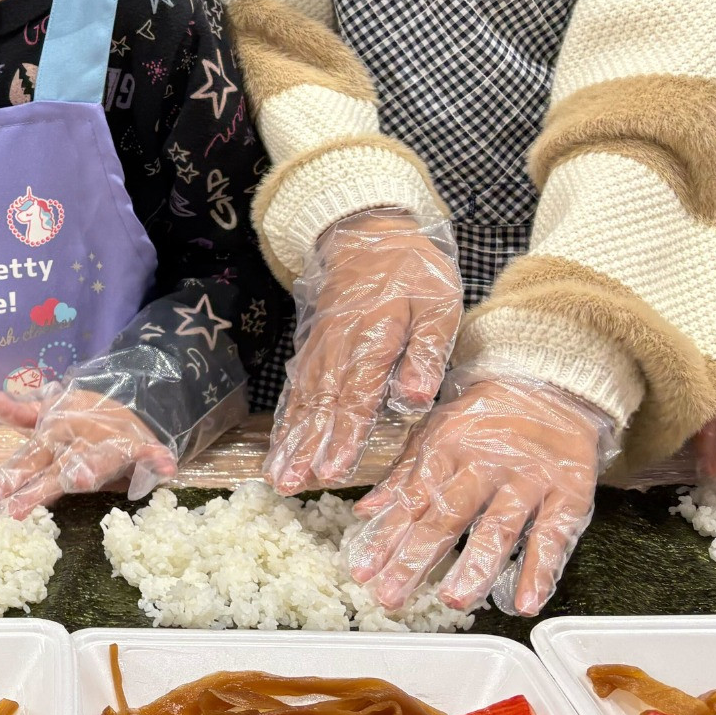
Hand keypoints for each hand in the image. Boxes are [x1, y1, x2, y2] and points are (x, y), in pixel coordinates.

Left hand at [0, 382, 176, 518]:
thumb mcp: (52, 411)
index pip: (28, 460)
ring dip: (90, 468)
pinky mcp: (143, 446)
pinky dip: (159, 460)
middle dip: (37, 490)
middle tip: (14, 510)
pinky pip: (153, 454)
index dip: (9, 478)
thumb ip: (19, 412)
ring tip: (77, 481)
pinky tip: (164, 467)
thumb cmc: (86, 415)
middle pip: (55, 469)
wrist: (135, 399)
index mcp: (56, 434)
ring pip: (99, 459)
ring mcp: (111, 443)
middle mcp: (80, 440)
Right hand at [266, 209, 461, 493]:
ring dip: (290, 439)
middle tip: (290, 484)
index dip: (344, 436)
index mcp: (373, 338)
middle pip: (320, 404)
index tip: (332, 471)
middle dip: (305, 448)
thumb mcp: (438, 303)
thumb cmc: (412, 268)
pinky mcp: (313, 346)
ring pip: (303, 399)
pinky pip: (298, 387)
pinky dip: (288, 417)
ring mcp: (320, 347)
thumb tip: (414, 399)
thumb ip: (427, 351)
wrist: (367, 230)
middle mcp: (338, 347)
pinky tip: (280, 442)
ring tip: (277, 475)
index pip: (356, 396)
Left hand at [345, 370, 616, 615]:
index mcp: (446, 449)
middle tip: (392, 596)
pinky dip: (540, 571)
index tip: (363, 572)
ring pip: (498, 529)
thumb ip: (402, 475)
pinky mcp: (568, 493)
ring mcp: (527, 481)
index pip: (411, 501)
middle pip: (447, 518)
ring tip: (452, 601)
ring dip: (474, 568)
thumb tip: (364, 512)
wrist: (553, 384)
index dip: (385, 538)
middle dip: (416, 559)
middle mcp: (484, 466)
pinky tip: (525, 602)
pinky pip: (554, 536)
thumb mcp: (435, 432)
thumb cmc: (486, 415)